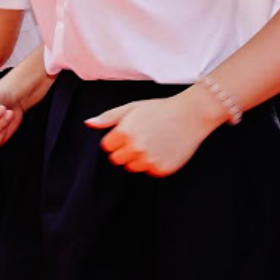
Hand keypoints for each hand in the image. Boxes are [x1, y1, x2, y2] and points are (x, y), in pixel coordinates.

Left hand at [85, 91, 213, 176]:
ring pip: (132, 167)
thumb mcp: (132, 107)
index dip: (116, 140)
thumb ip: (108, 117)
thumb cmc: (160, 109)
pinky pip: (149, 171)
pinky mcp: (161, 169)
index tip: (128, 133)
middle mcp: (135, 148)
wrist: (191, 115)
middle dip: (124, 150)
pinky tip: (162, 149)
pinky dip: (153, 163)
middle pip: (117, 160)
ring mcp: (149, 160)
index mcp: (124, 132)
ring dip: (138, 158)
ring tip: (152, 143)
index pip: (106, 147)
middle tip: (140, 138)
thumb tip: (89, 123)